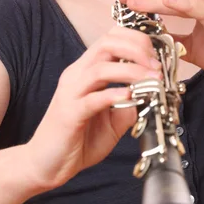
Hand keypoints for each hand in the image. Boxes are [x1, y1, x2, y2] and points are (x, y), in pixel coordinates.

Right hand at [25, 26, 162, 191]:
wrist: (47, 165)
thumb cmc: (78, 140)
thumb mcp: (113, 120)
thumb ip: (129, 104)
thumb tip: (151, 95)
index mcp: (87, 71)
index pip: (111, 38)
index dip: (137, 41)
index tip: (155, 57)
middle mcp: (77, 75)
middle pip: (107, 43)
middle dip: (137, 48)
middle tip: (156, 66)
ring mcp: (71, 93)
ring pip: (101, 68)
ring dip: (131, 70)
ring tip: (151, 80)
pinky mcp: (69, 114)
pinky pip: (92, 98)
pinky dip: (113, 94)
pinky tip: (130, 96)